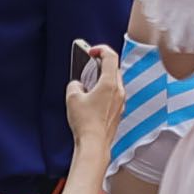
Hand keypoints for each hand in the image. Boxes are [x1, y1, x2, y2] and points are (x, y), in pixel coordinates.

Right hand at [63, 39, 128, 165]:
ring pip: (115, 83)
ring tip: (89, 82)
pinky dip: (105, 91)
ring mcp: (121, 102)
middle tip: (89, 64)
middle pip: (114, 69)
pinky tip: (93, 98)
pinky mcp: (119, 112)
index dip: (100, 49)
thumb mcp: (72, 98)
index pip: (111, 57)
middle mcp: (119, 91)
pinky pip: (114, 95)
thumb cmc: (85, 122)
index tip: (91, 51)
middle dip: (101, 64)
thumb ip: (75, 84)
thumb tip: (78, 85)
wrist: (94, 145)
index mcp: (110, 84)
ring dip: (103, 78)